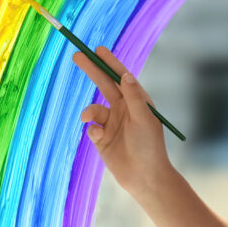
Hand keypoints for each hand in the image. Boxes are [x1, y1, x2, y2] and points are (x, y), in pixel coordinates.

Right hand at [72, 47, 172, 193]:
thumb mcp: (143, 119)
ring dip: (89, 112)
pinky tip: (100, 139)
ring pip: (93, 109)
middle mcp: (124, 109)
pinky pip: (91, 128)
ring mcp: (112, 123)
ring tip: (89, 119)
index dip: (110, 62)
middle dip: (91, 70)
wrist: (144, 177)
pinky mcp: (102, 138)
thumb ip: (133, 97)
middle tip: (77, 55)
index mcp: (137, 101)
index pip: (121, 76)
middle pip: (104, 85)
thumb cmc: (150, 146)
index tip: (98, 49)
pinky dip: (92, 130)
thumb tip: (125, 74)